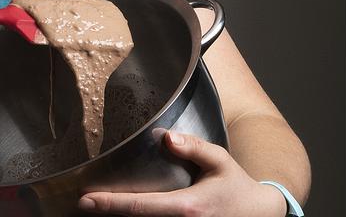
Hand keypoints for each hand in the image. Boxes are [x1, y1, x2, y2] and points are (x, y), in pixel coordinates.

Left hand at [78, 130, 289, 215]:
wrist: (262, 215)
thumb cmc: (237, 187)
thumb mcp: (221, 161)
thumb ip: (194, 147)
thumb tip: (166, 137)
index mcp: (189, 208)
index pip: (140, 206)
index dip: (110, 204)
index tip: (85, 200)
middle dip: (108, 214)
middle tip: (82, 205)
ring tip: (97, 208)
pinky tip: (121, 213)